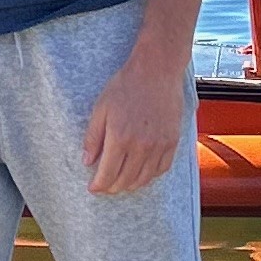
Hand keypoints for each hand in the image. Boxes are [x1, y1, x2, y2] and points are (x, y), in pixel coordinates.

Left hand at [81, 40, 193, 196]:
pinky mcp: (172, 142)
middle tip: (105, 186)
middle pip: (125, 181)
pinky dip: (150, 176)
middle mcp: (141, 146)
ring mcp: (159, 145)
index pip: (107, 175)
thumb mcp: (101, 108)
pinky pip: (161, 169)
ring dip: (130, 185)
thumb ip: (93, 137)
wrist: (157, 71)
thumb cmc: (125, 86)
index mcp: (119, 138)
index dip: (99, 186)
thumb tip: (87, 161)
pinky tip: (141, 173)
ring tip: (121, 182)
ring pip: (144, 179)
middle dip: (112, 187)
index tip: (93, 188)